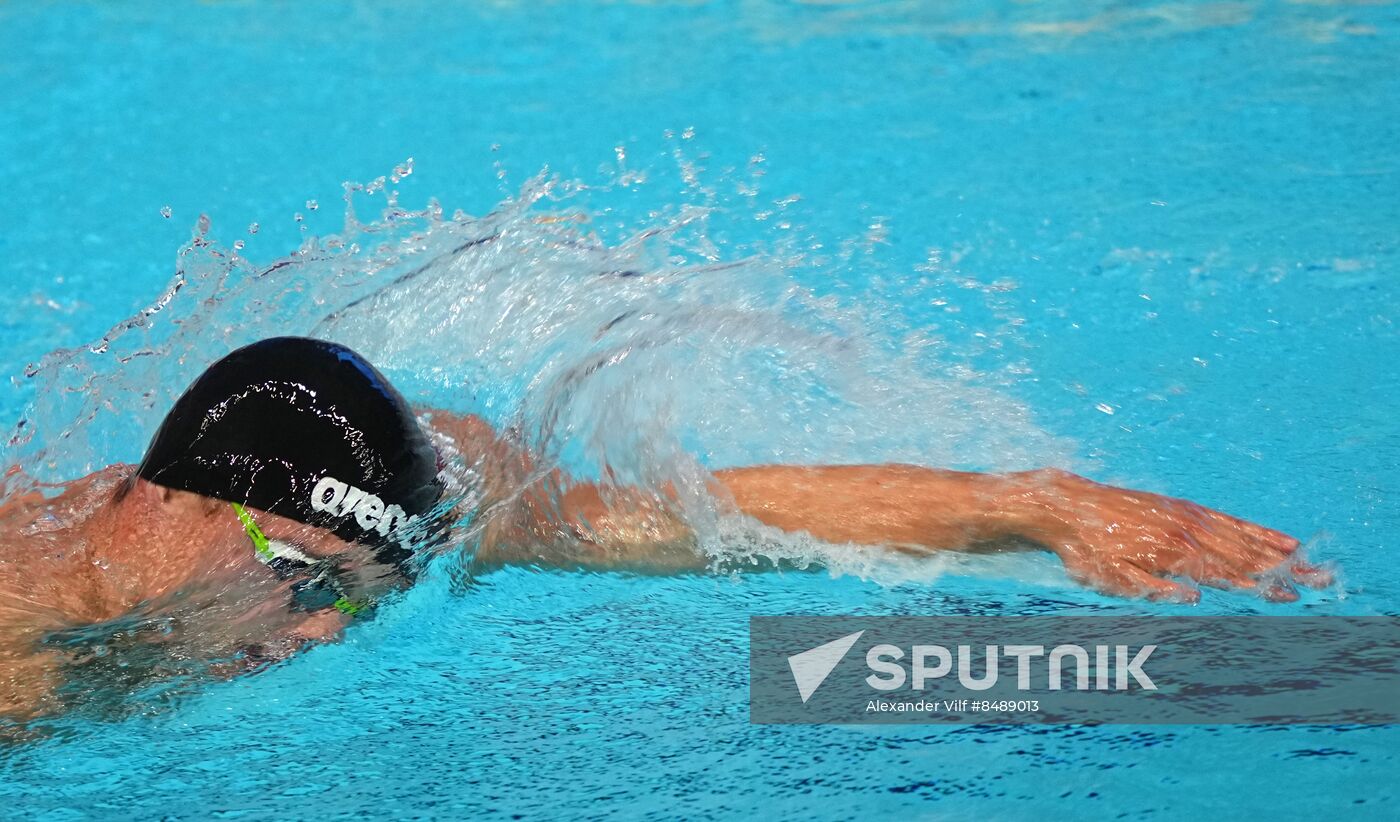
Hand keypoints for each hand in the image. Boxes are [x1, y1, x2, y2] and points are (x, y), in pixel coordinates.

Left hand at [1020, 469, 1329, 601]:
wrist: (1069, 505)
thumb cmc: (1087, 551)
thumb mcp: (1112, 579)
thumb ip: (1154, 590)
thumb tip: (1195, 597)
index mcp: (1171, 553)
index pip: (1224, 574)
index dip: (1257, 587)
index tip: (1287, 597)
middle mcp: (1185, 531)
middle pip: (1242, 554)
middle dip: (1281, 570)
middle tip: (1317, 582)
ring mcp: (1186, 516)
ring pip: (1240, 535)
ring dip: (1275, 549)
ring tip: (1307, 561)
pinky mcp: (1182, 507)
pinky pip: (1226, 518)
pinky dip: (1253, 528)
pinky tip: (1274, 536)